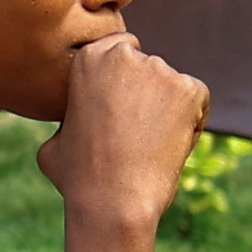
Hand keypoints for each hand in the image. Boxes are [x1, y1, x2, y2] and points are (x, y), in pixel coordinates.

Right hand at [34, 33, 210, 247]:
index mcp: (88, 58)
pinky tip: (169, 147)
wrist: (113, 200)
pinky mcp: (189, 89)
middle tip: (135, 134)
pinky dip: (191, 122)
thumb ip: (69, 120)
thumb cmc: (79, 177)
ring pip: (172, 85)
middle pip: (147, 68)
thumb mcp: (54, 141)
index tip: (118, 110)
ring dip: (168, 109)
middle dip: (146, 94)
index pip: (121, 50)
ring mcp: (159, 70)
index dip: (123, 81)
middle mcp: (124, 55)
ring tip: (150, 146)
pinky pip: (197, 100)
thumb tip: (71, 126)